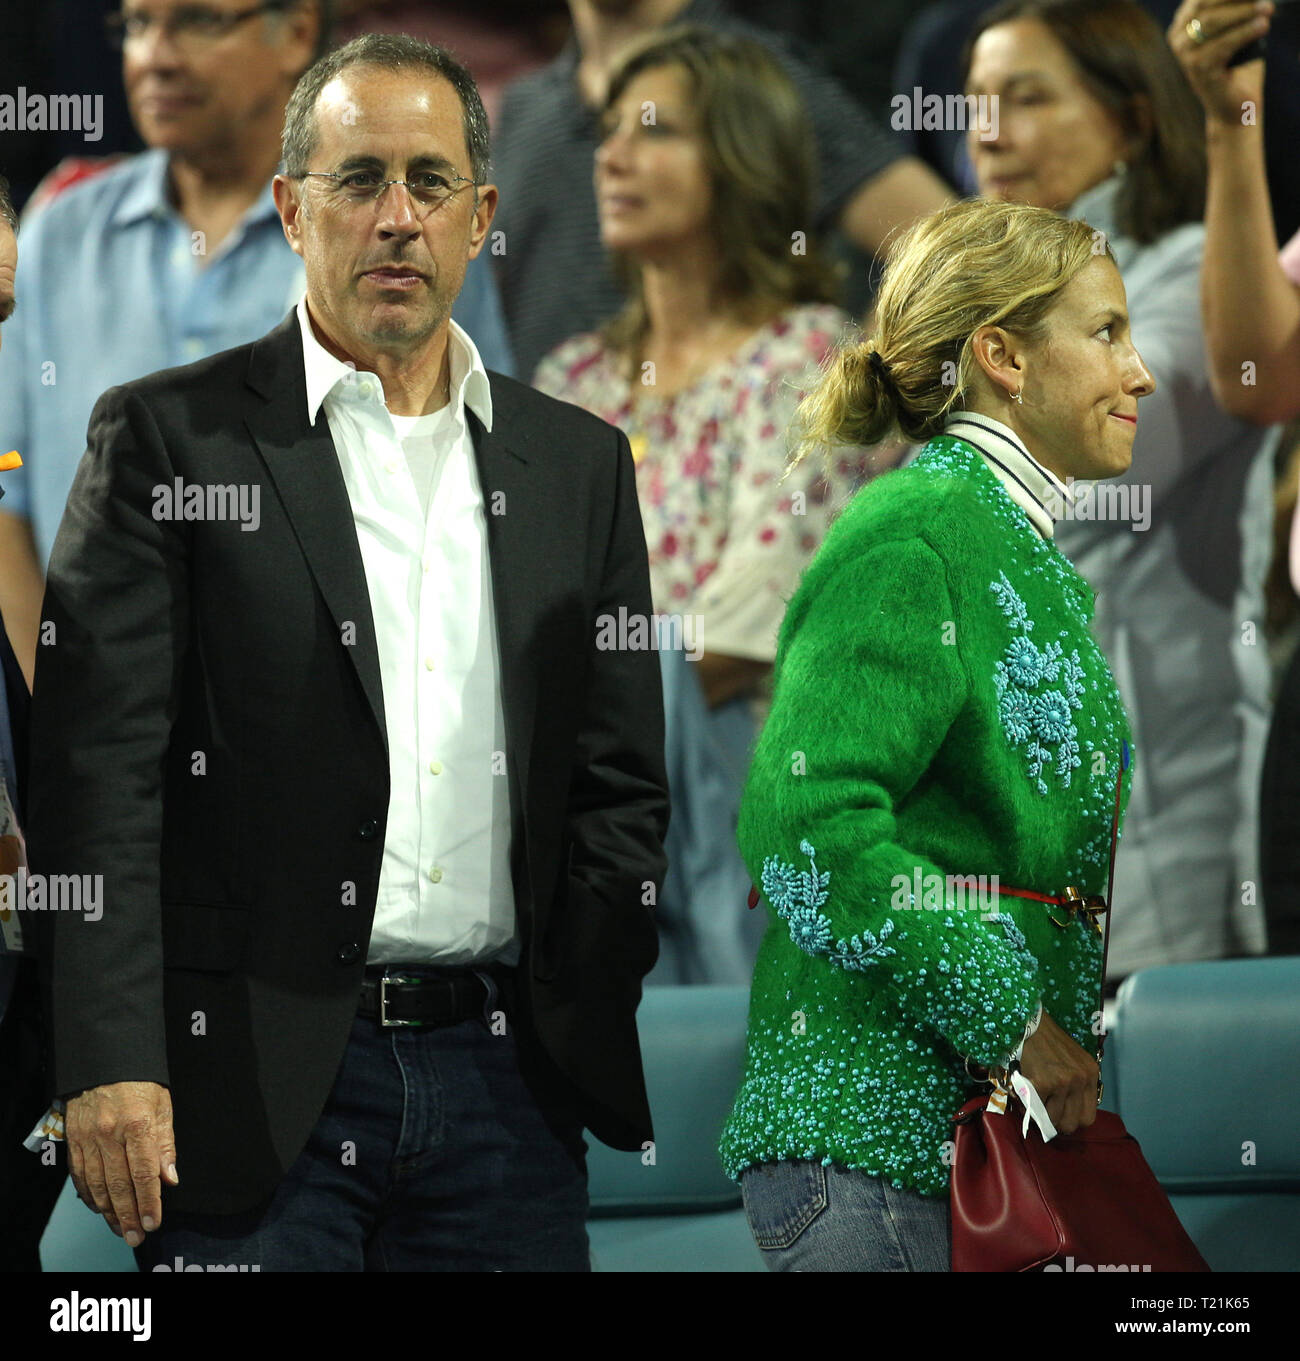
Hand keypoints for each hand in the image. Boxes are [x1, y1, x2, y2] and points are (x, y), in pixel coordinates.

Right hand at [65, 1081, 177, 1244]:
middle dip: (129, 1215)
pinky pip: (80, 1175)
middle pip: (119, 1185)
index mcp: (137, 1123)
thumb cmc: (140, 1080)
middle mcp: (110, 1134)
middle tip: (136, 1236)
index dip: (149, 1201)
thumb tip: (170, 1179)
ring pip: (98, 1185)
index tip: (154, 1222)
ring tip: (120, 1228)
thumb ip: (166, 1143)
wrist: (104, 1059)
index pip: (144, 1173)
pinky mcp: (73, 1140)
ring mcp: (88, 1138)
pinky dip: (90, 1195)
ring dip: (109, 1212)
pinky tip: (100, 1208)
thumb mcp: (163, 1104)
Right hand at [1017, 1010, 1098, 1135]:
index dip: (1072, 1120)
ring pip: (1053, 1119)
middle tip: (1044, 1112)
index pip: (1088, 1117)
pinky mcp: (1042, 1082)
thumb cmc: (1048, 1041)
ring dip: (1040, 1114)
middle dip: (1056, 1122)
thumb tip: (1066, 1115)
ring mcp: (1062, 1082)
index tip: (1060, 1115)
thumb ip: (1076, 1085)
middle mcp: (1080, 1079)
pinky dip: (1026, 1105)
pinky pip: (1034, 1108)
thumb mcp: (1073, 1061)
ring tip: (1033, 1101)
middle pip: (1072, 1123)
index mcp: (1091, 1074)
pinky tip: (1023, 1094)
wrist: (1028, 1022)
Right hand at [1169, 0, 1269, 124]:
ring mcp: (1185, 58)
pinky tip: (1262, 27)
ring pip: (1211, 23)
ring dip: (1243, 13)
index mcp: (1182, 26)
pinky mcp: (1198, 72)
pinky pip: (1222, 45)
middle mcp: (1178, 41)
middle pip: (1203, 7)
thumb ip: (1233, 11)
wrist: (1232, 104)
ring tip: (1267, 10)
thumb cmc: (1235, 64)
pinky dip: (1245, 33)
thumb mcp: (1231, 30)